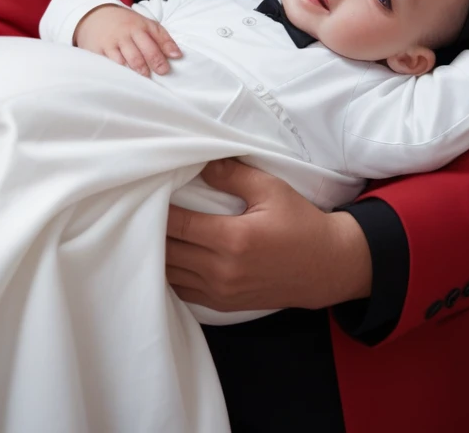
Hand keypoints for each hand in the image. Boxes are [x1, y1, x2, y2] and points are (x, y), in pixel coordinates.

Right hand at [74, 4, 180, 76]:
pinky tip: (125, 78)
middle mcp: (126, 33)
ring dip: (136, 71)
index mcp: (140, 25)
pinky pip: (110, 64)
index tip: (167, 68)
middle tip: (160, 73)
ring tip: (143, 78)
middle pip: (141, 52)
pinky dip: (119, 72)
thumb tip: (178, 55)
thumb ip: (162, 39)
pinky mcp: (99, 50)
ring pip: (126, 61)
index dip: (163, 54)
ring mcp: (112, 42)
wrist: (96, 15)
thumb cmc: (126, 23)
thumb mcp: (145, 25)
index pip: (155, 38)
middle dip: (153, 63)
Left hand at [165, 158, 371, 311]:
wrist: (326, 266)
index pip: (179, 224)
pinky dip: (171, 275)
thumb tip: (202, 164)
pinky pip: (184, 292)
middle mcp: (222, 271)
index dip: (159, 208)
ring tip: (151, 231)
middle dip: (152, 230)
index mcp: (233, 239)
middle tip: (143, 209)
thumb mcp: (272, 189)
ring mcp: (222, 292)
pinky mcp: (224, 304)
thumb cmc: (300, 223)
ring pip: (171, 275)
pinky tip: (169, 257)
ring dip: (158, 254)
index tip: (148, 192)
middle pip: (168, 252)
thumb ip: (234, 174)